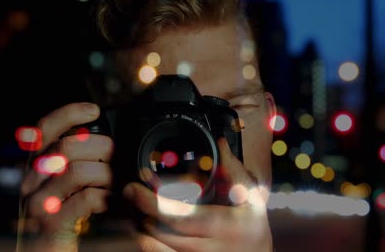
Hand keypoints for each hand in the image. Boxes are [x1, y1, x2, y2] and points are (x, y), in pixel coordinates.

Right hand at [20, 102, 113, 251]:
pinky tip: (109, 201)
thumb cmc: (67, 217)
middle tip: (116, 159)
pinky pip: (84, 198)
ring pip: (77, 171)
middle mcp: (32, 181)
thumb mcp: (71, 183)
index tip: (93, 111)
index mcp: (36, 166)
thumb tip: (105, 140)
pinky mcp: (52, 223)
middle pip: (66, 147)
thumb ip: (79, 160)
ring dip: (105, 175)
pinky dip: (104, 197)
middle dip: (101, 149)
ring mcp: (39, 202)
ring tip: (114, 183)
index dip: (68, 114)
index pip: (44, 129)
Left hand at [125, 138, 272, 251]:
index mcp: (223, 226)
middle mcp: (208, 249)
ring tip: (137, 210)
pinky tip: (145, 229)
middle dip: (140, 212)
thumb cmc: (252, 230)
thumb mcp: (252, 198)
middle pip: (160, 233)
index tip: (133, 188)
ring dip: (140, 227)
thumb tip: (220, 144)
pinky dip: (147, 242)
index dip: (150, 202)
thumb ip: (235, 171)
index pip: (178, 216)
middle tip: (131, 194)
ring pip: (154, 248)